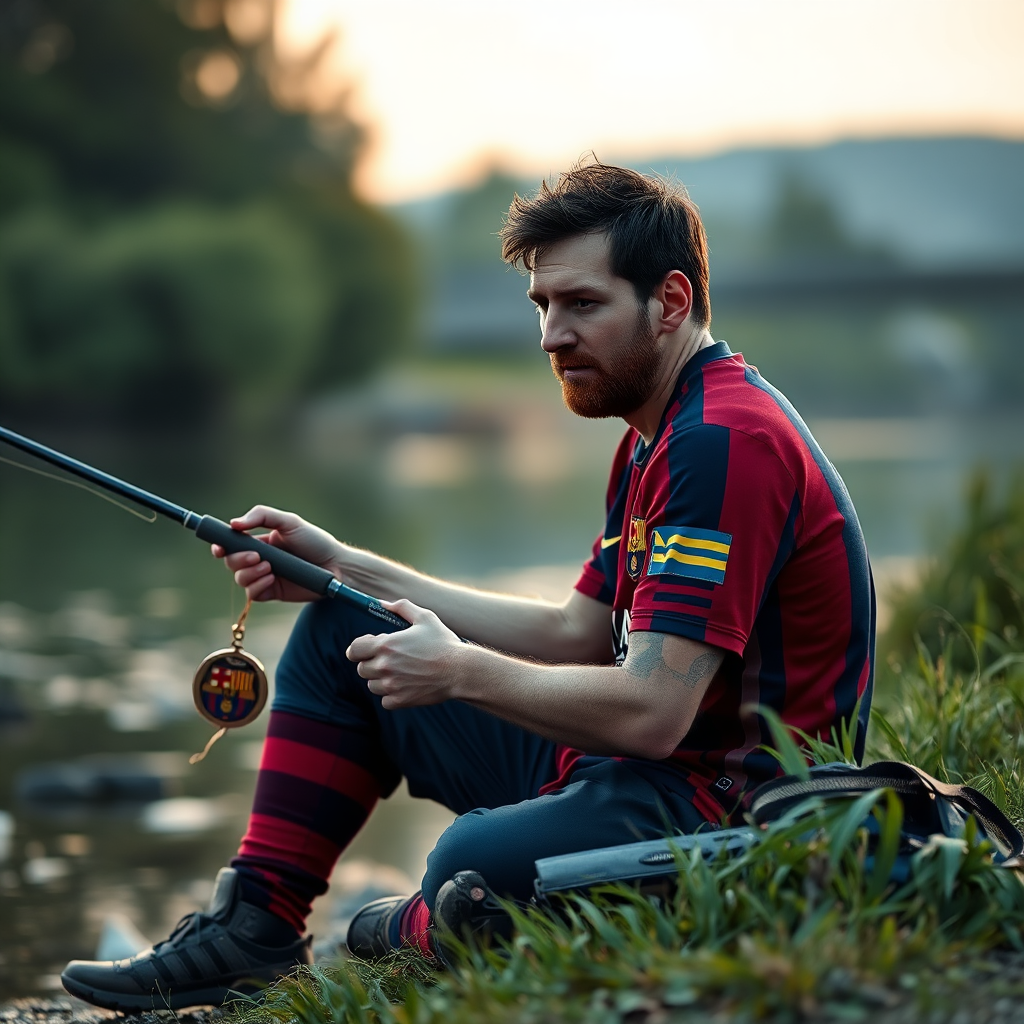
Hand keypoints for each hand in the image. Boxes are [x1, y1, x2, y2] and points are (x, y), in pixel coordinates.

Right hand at [211, 505, 342, 602]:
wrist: (335, 565)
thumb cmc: (315, 541)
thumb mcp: (290, 522)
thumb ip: (262, 516)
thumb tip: (233, 523)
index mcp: (260, 540)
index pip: (231, 543)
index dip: (220, 545)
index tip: (219, 547)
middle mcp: (259, 559)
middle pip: (231, 561)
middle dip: (238, 559)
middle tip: (257, 556)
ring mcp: (264, 576)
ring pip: (240, 578)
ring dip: (249, 573)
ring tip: (270, 568)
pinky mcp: (272, 592)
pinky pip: (253, 593)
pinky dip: (257, 586)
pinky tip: (272, 579)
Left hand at [345, 600, 462, 709]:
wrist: (460, 670)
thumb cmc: (443, 643)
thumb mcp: (425, 617)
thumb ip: (402, 607)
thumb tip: (382, 603)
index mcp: (386, 645)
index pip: (353, 650)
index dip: (357, 649)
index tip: (367, 648)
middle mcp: (385, 666)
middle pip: (361, 669)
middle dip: (371, 664)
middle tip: (389, 660)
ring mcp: (392, 685)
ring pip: (372, 685)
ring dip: (381, 680)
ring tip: (399, 673)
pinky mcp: (401, 700)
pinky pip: (385, 701)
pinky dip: (392, 695)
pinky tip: (405, 686)